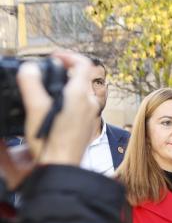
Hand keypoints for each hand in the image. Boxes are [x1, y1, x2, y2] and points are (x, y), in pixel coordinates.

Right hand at [0, 52, 98, 188]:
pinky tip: (52, 109)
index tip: (53, 57)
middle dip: (64, 72)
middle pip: (81, 78)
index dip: (68, 56)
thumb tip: (30, 68)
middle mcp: (89, 103)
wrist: (62, 166)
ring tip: (46, 91)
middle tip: (46, 73)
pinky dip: (67, 101)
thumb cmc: (50, 140)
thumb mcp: (35, 107)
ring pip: (80, 92)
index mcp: (79, 94)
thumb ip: (31, 83)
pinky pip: (79, 106)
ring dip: (65, 87)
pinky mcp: (86, 126)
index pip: (84, 64)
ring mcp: (90, 116)